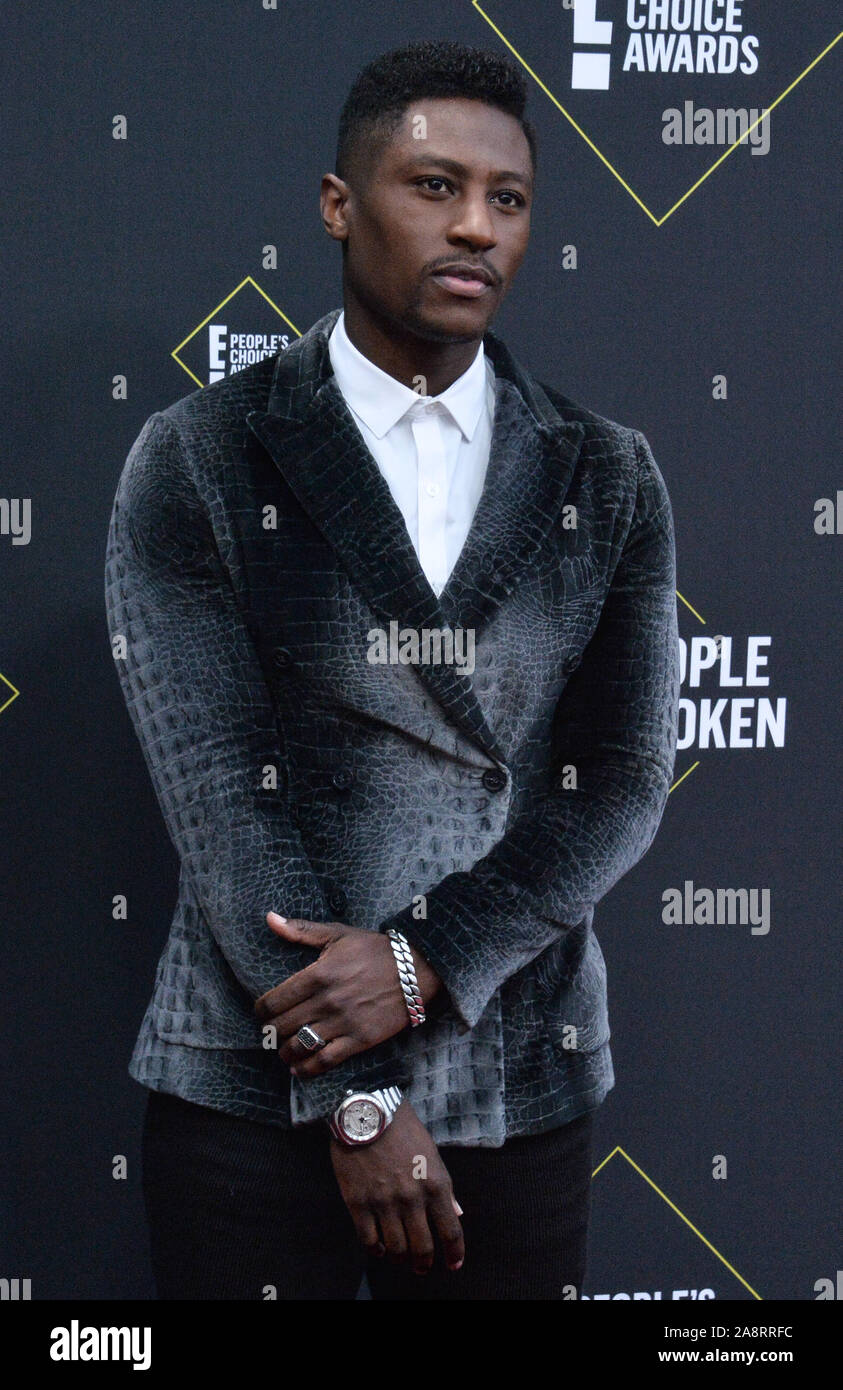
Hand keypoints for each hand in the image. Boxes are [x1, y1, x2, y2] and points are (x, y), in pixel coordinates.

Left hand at [254, 913, 441, 1076]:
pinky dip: (308, 1069)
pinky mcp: (360, 1039)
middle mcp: (327, 1001)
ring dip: (286, 1053)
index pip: (274, 1001)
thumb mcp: (338, 935)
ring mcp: (344, 1022)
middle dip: (271, 1032)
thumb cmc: (375, 949)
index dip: (260, 1011)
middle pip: (283, 1026)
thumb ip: (301, 930)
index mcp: (318, 975)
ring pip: (300, 1046)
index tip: (261, 1013)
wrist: (415, 969)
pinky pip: (326, 1060)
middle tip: (271, 1033)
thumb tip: (270, 919)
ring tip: (284, 1052)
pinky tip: (299, 1069)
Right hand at [330, 1099, 464, 1275]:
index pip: (450, 1231)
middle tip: (422, 1268)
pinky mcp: (358, 1203)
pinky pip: (369, 1240)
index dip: (455, 1254)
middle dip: (425, 1263)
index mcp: (435, 1184)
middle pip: (423, 1248)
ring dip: (401, 1259)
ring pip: (397, 1249)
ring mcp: (384, 1203)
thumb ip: (444, 1187)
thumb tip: (456, 1214)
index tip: (454, 1264)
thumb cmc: (402, 1128)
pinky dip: (376, 1250)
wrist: (367, 1110)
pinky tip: (380, 1249)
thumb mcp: (431, 1153)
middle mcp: (412, 1198)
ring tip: (401, 1259)